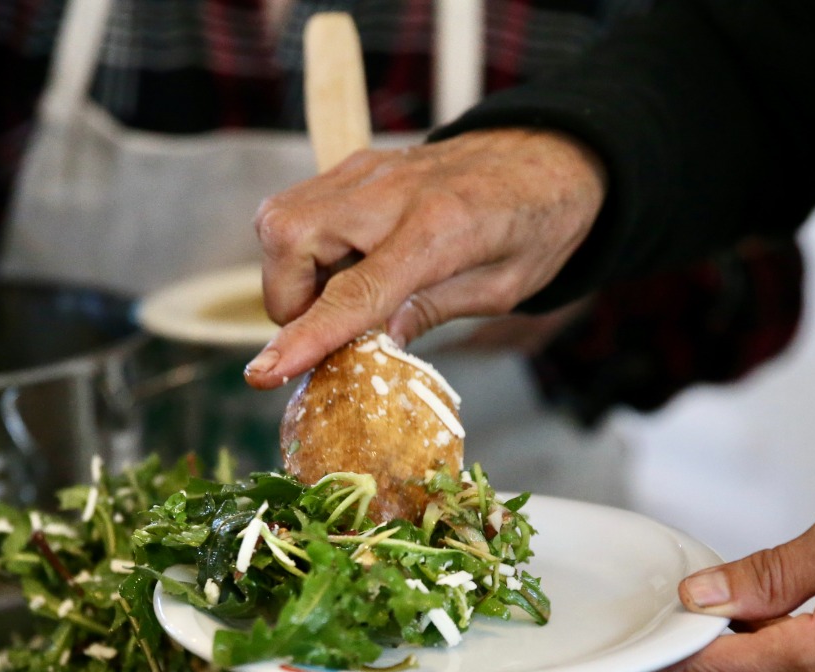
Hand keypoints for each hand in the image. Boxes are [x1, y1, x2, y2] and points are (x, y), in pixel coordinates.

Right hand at [245, 128, 605, 386]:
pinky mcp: (357, 164)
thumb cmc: (535, 226)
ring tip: (342, 295)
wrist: (550, 156)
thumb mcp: (499, 289)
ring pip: (280, 219)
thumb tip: (367, 349)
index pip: (355, 291)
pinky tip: (347, 265)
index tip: (265, 373)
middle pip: (291, 239)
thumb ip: (429, 313)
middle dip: (289, 298)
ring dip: (292, 274)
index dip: (307, 336)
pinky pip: (298, 206)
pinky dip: (305, 248)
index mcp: (441, 228)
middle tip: (331, 329)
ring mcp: (368, 170)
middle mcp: (393, 190)